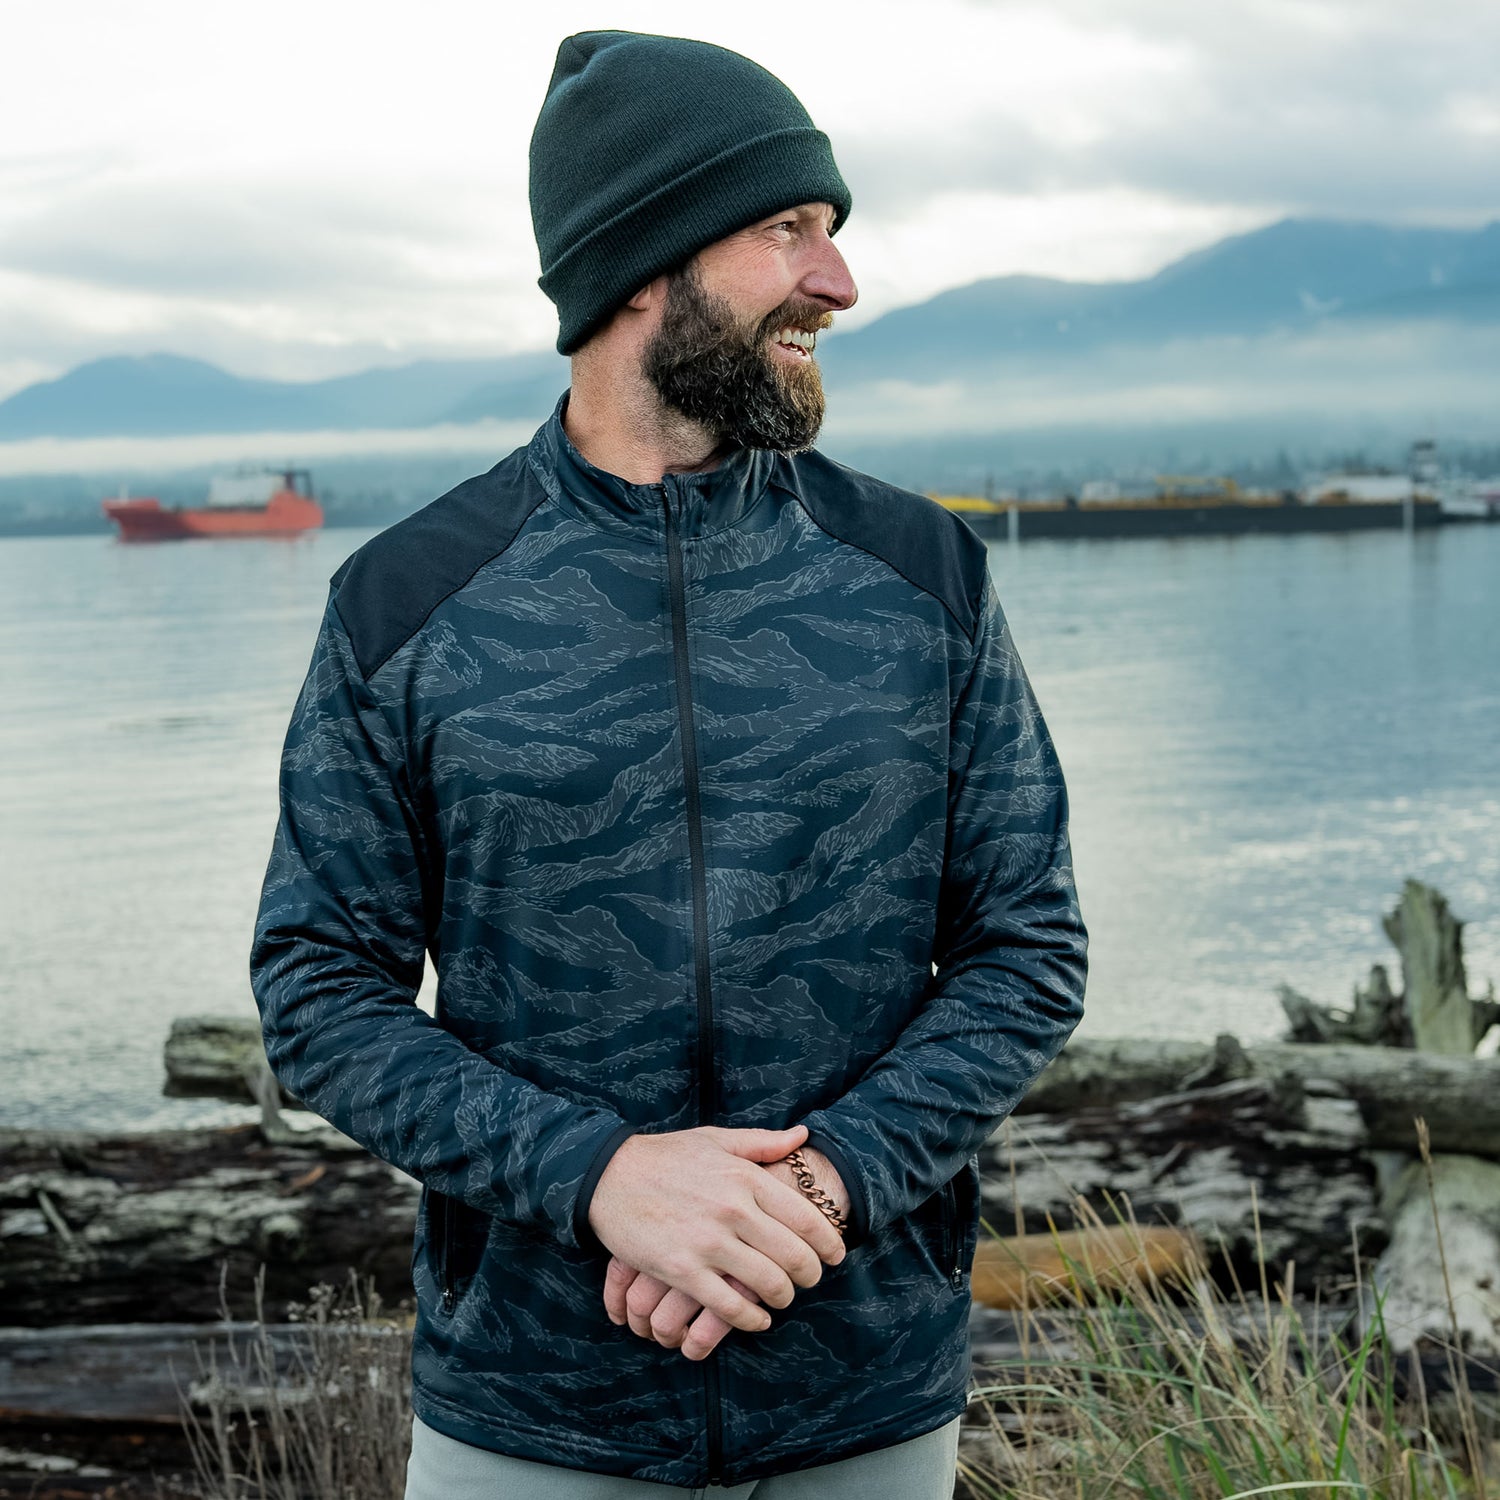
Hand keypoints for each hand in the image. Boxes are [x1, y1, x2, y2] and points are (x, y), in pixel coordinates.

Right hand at [587, 1124, 844, 1336]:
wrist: (609, 1176)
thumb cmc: (666, 1157)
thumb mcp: (716, 1140)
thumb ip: (762, 1143)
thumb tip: (803, 1136)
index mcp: (745, 1177)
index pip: (807, 1218)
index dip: (829, 1242)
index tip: (836, 1254)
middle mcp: (733, 1209)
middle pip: (795, 1256)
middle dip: (810, 1275)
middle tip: (810, 1281)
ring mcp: (708, 1242)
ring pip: (768, 1284)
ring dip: (783, 1299)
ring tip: (782, 1299)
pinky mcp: (682, 1270)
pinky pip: (730, 1306)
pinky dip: (751, 1319)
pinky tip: (757, 1320)